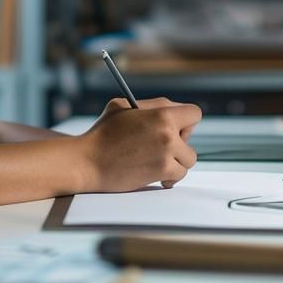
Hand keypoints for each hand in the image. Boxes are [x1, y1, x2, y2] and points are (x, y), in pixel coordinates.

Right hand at [78, 98, 201, 191]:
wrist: (88, 161)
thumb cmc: (102, 133)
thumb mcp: (123, 106)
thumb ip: (151, 105)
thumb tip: (172, 109)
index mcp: (162, 114)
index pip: (194, 113)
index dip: (186, 120)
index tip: (175, 127)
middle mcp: (168, 134)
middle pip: (190, 138)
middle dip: (179, 141)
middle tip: (158, 144)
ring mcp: (166, 155)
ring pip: (188, 159)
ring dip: (176, 161)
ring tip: (157, 160)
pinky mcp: (161, 173)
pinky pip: (179, 175)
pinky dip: (170, 177)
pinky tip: (158, 174)